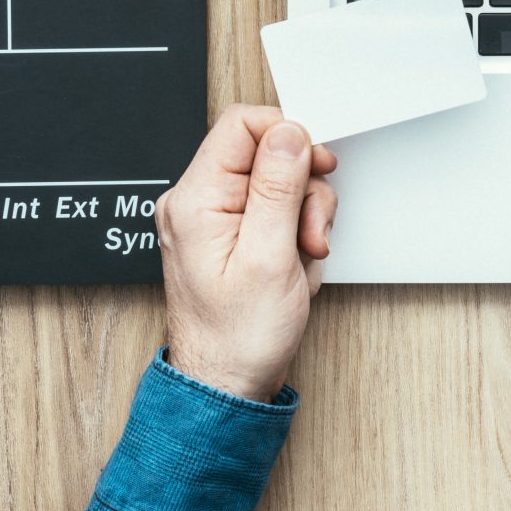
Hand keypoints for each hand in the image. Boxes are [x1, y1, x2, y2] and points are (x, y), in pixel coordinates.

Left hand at [156, 105, 340, 402]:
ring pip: (277, 183)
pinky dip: (293, 234)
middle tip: (310, 231)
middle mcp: (196, 202)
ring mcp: (212, 219)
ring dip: (303, 217)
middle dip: (302, 191)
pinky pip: (273, 211)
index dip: (287, 137)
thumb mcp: (269, 257)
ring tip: (300, 258)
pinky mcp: (230, 235)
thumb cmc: (238, 337)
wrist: (227, 385)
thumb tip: (289, 132)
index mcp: (195, 200)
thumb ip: (278, 188)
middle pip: (266, 154)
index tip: (314, 167)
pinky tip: (291, 265)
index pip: (242, 124)